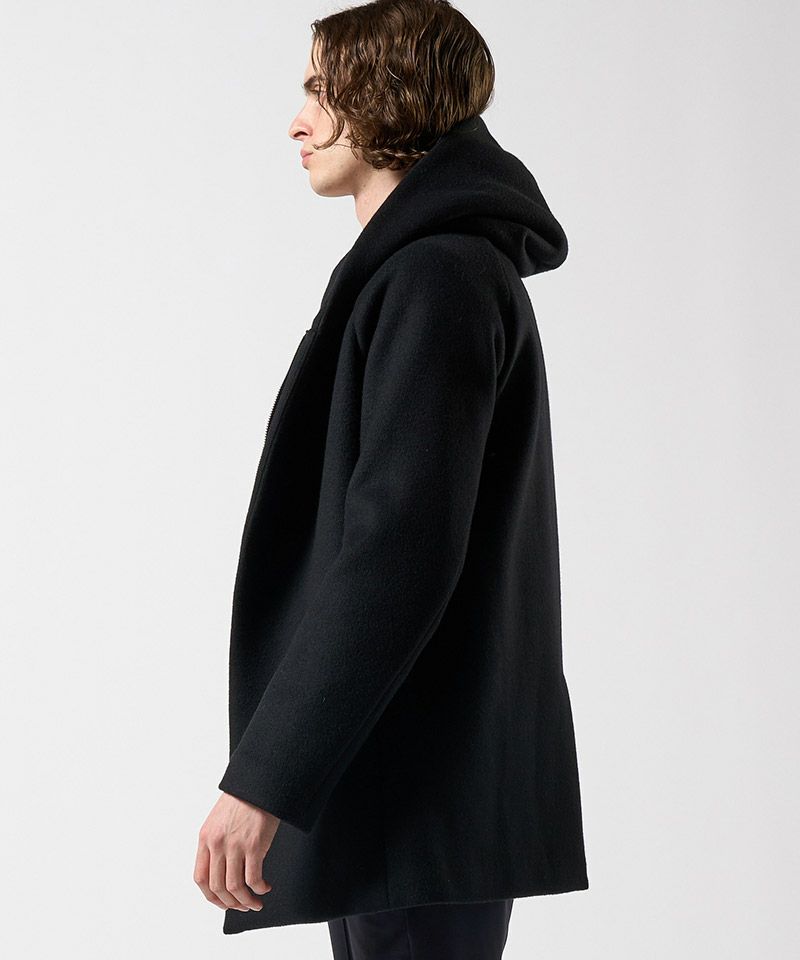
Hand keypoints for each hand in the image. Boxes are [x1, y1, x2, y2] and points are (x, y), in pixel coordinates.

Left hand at [194, 792, 279, 910]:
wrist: (259, 784)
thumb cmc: (243, 800)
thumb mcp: (219, 820)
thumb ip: (216, 843)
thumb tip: (223, 870)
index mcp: (205, 838)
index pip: (200, 878)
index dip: (211, 897)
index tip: (223, 902)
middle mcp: (216, 844)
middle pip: (217, 887)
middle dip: (231, 903)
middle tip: (243, 906)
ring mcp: (234, 845)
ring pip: (235, 887)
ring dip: (246, 901)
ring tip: (256, 902)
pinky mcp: (253, 845)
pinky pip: (253, 878)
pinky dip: (259, 889)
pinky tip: (265, 887)